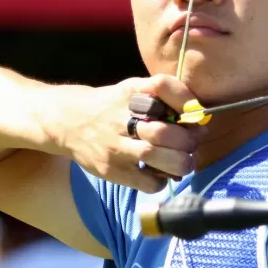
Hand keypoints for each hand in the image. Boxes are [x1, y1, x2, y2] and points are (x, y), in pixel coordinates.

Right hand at [55, 74, 201, 192]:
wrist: (66, 121)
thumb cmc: (111, 107)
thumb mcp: (132, 91)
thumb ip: (163, 99)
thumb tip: (201, 121)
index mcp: (130, 93)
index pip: (162, 86)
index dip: (185, 100)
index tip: (197, 114)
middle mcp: (121, 117)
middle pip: (162, 130)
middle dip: (187, 141)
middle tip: (191, 144)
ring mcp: (114, 145)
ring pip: (154, 155)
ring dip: (179, 162)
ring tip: (183, 162)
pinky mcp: (111, 169)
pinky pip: (147, 182)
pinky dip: (162, 180)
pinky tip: (160, 173)